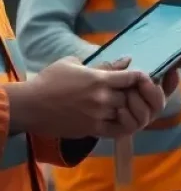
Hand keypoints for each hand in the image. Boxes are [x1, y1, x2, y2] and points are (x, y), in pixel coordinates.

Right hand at [6, 57, 166, 138]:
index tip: (139, 78)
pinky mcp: (90, 130)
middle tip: (133, 93)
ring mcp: (97, 116)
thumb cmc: (49, 80)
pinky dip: (123, 125)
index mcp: (100, 79)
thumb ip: (103, 63)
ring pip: (126, 114)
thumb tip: (126, 60)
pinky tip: (120, 120)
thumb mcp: (74, 64)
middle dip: (135, 94)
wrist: (29, 105)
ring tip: (126, 105)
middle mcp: (102, 98)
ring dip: (128, 110)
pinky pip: (116, 130)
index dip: (141, 77)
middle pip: (132, 97)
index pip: (134, 77)